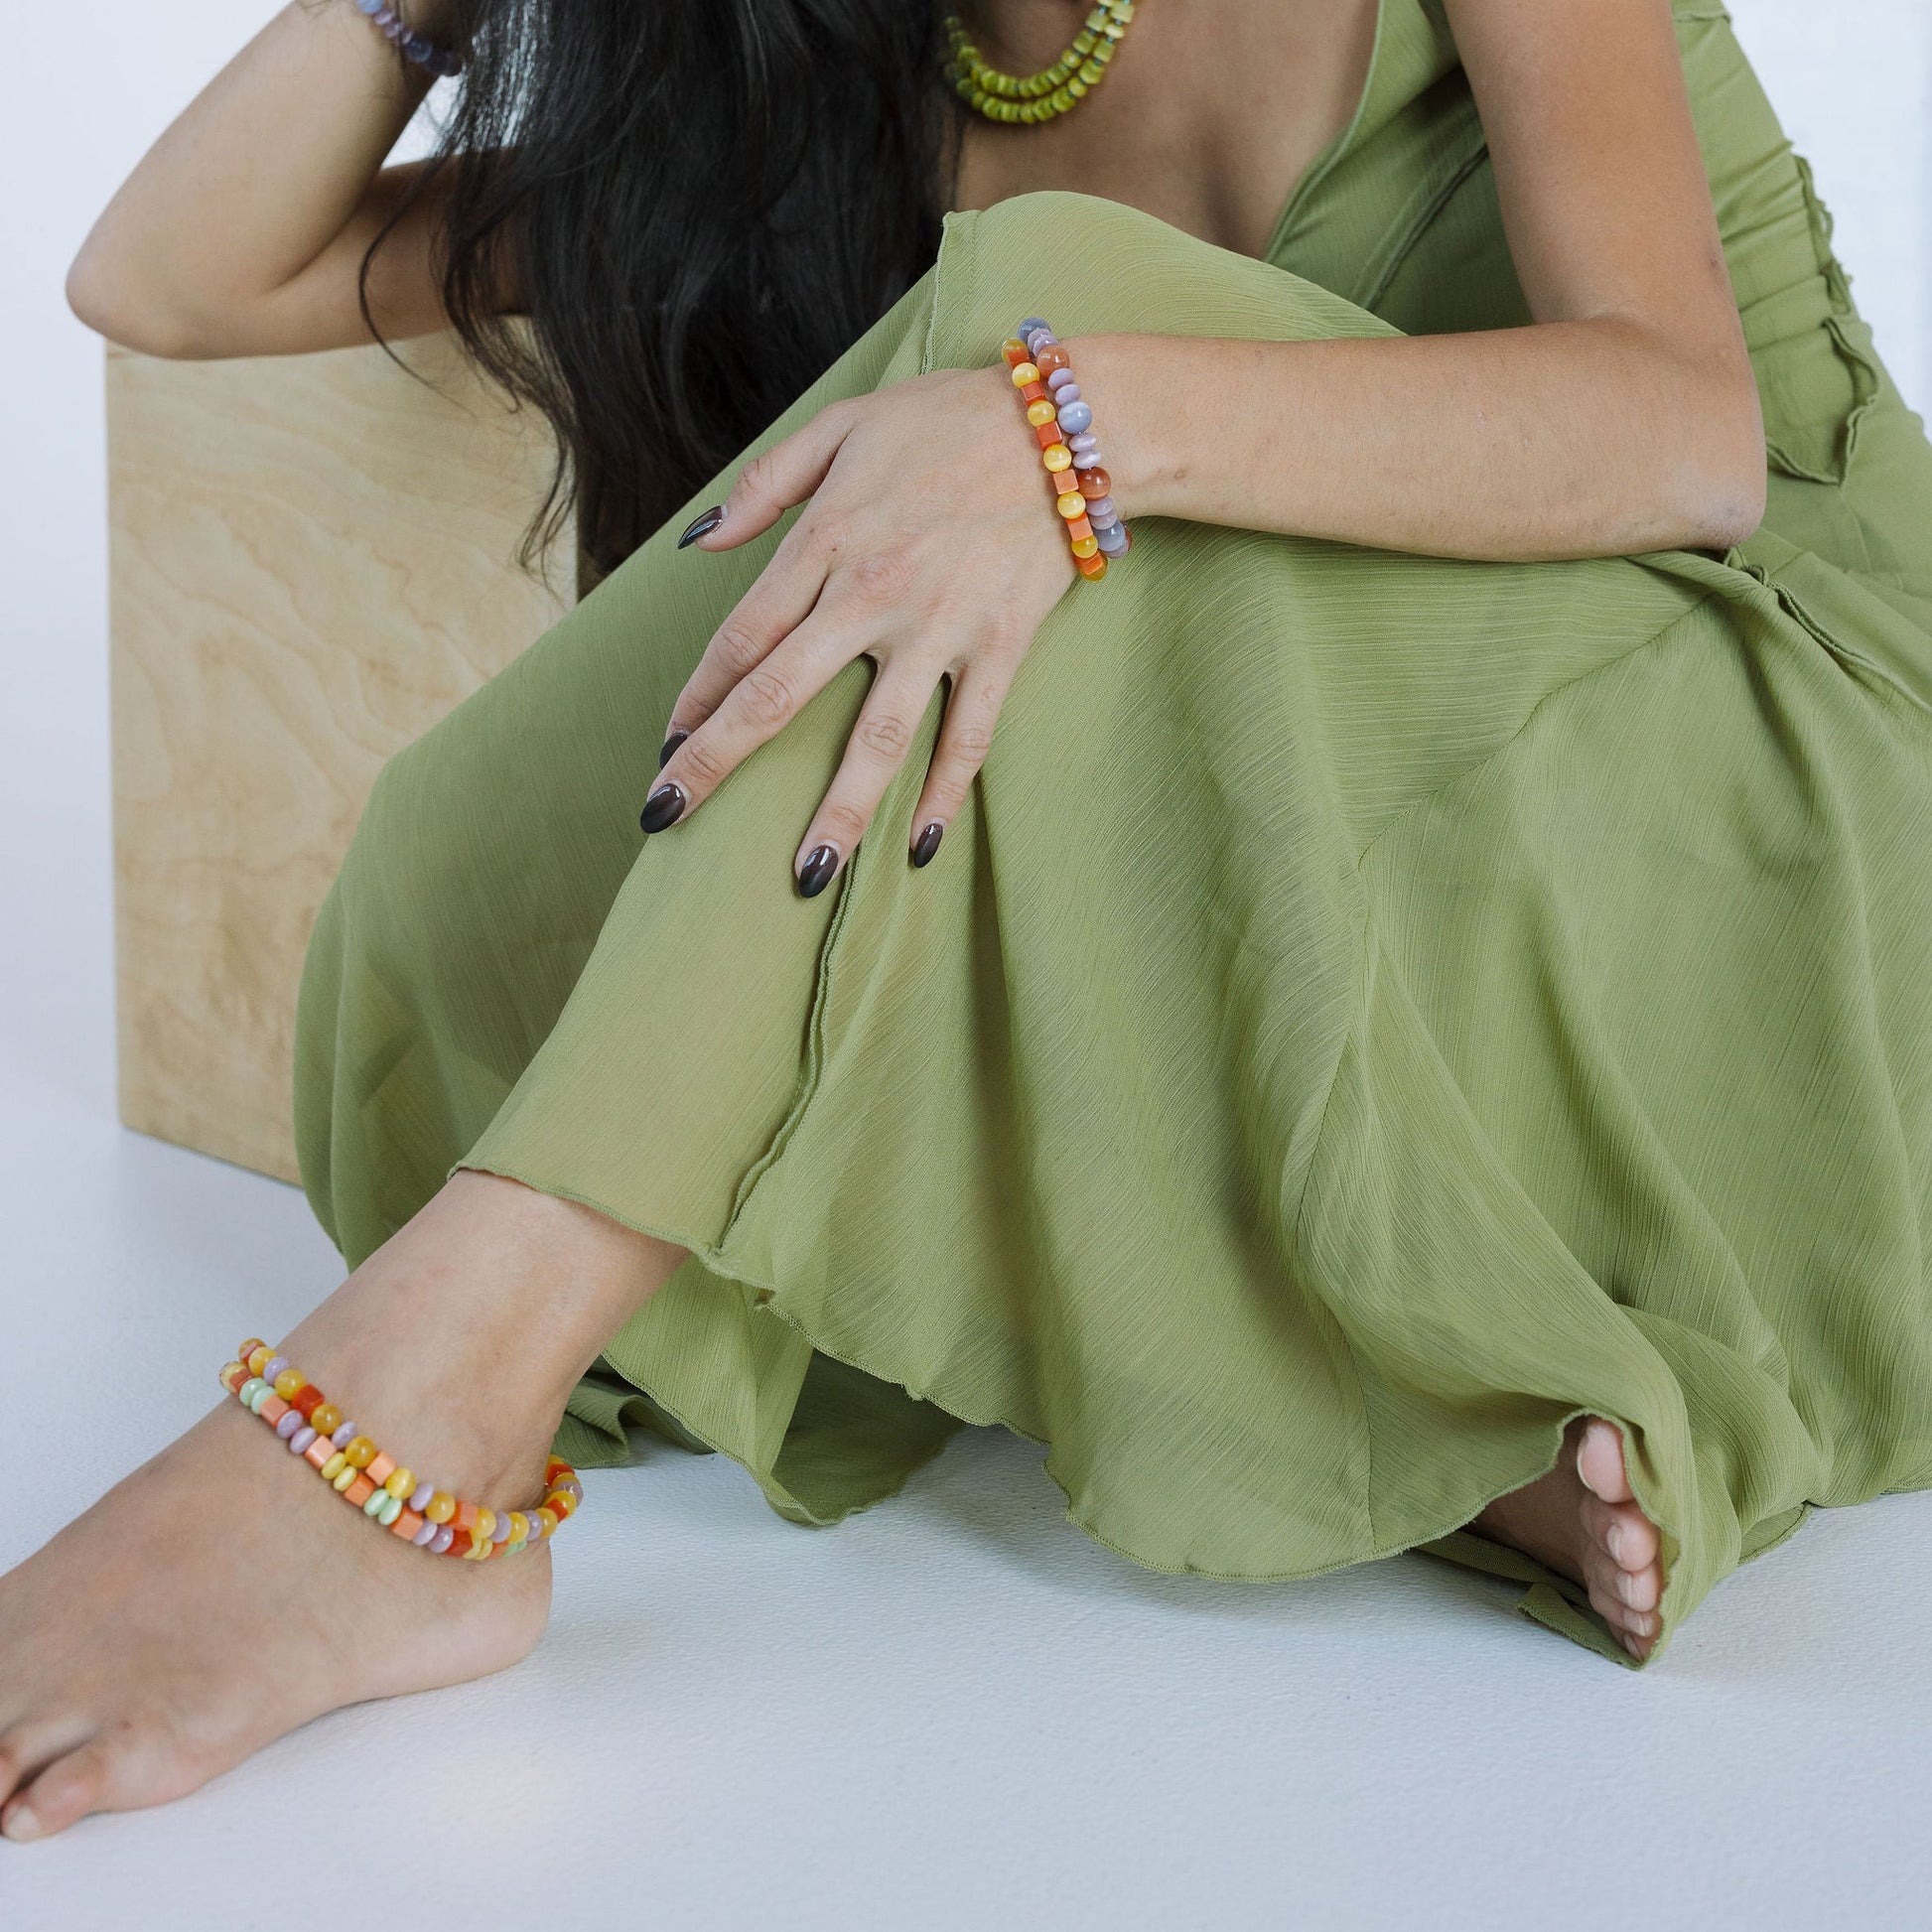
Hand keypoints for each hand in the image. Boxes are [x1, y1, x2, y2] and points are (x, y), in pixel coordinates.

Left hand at [640, 362, 1078, 892]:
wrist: (1067, 423)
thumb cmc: (945, 420)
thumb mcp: (840, 425)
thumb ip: (764, 486)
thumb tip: (700, 541)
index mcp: (827, 540)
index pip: (741, 637)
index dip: (696, 697)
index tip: (666, 746)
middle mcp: (874, 595)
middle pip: (778, 696)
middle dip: (716, 763)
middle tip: (668, 818)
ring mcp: (942, 629)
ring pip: (878, 739)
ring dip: (838, 811)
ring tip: (806, 876)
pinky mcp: (1001, 648)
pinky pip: (969, 737)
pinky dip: (944, 795)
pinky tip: (919, 847)